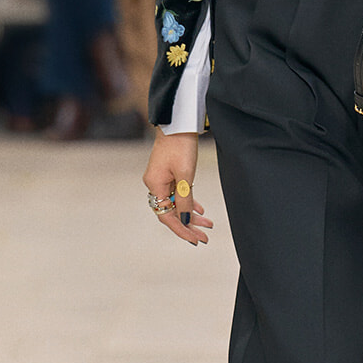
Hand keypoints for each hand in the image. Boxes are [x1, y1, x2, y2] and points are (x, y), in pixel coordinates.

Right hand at [142, 129, 213, 245]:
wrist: (179, 122)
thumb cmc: (181, 145)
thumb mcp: (186, 175)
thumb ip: (185, 199)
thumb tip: (186, 221)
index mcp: (154, 185)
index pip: (167, 216)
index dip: (182, 229)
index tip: (196, 240)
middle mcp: (155, 184)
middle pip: (171, 212)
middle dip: (188, 225)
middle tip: (204, 237)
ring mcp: (161, 178)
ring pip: (176, 203)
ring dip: (191, 215)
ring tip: (208, 224)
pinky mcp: (169, 173)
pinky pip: (178, 193)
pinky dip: (188, 202)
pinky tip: (200, 210)